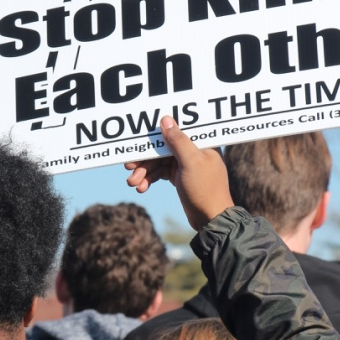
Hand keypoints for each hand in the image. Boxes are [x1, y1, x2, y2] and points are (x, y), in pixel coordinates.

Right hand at [125, 116, 233, 230]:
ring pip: (159, 161)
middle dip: (145, 158)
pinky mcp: (179, 175)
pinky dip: (150, 178)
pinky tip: (141, 187)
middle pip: (163, 147)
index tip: (139, 141)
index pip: (175, 130)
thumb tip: (166, 119)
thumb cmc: (206, 190)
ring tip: (133, 183)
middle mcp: (193, 150)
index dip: (155, 135)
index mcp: (202, 142)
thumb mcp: (191, 163)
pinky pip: (160, 172)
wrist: (210, 219)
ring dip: (144, 171)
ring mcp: (185, 163)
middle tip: (129, 166)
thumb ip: (178, 141)